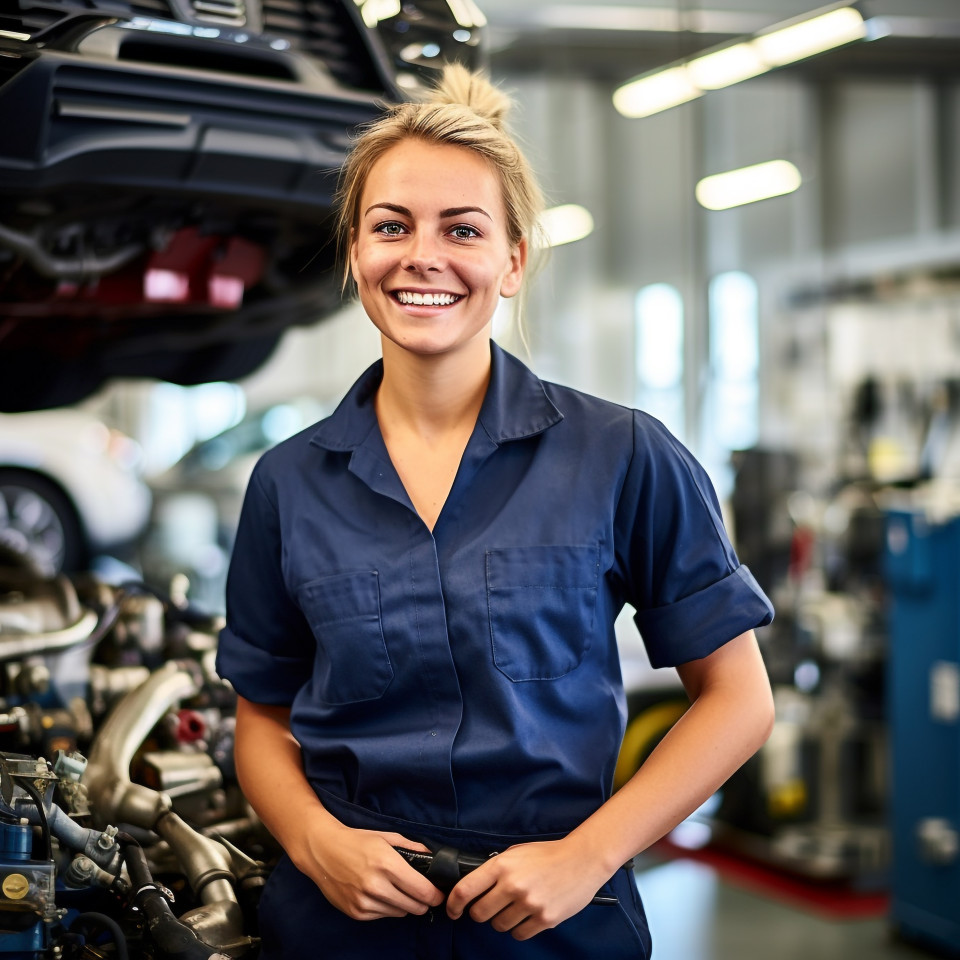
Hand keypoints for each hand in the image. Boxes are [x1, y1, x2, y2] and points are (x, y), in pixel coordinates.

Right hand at [292, 823, 444, 920]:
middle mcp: (376, 886)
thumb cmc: (357, 841)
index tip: (439, 894)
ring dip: (405, 904)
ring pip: (400, 913)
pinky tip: (380, 893)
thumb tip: (433, 857)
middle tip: (421, 892)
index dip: (435, 895)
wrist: (322, 851)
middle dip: (423, 901)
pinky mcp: (356, 912)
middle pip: (415, 907)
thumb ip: (412, 847)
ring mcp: (365, 902)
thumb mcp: (386, 837)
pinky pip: (383, 915)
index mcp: (387, 864)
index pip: (423, 891)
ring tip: (398, 889)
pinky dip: (387, 907)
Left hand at [445, 838, 609, 939]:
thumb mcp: (516, 852)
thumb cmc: (548, 854)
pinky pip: (519, 934)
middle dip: (480, 912)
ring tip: (515, 907)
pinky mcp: (544, 919)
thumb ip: (496, 868)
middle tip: (489, 907)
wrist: (582, 859)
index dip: (453, 904)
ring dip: (502, 920)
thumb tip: (475, 886)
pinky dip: (519, 928)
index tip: (453, 910)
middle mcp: (513, 885)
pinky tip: (527, 915)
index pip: (465, 890)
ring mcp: (529, 903)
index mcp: (502, 865)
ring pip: (499, 926)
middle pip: (479, 913)